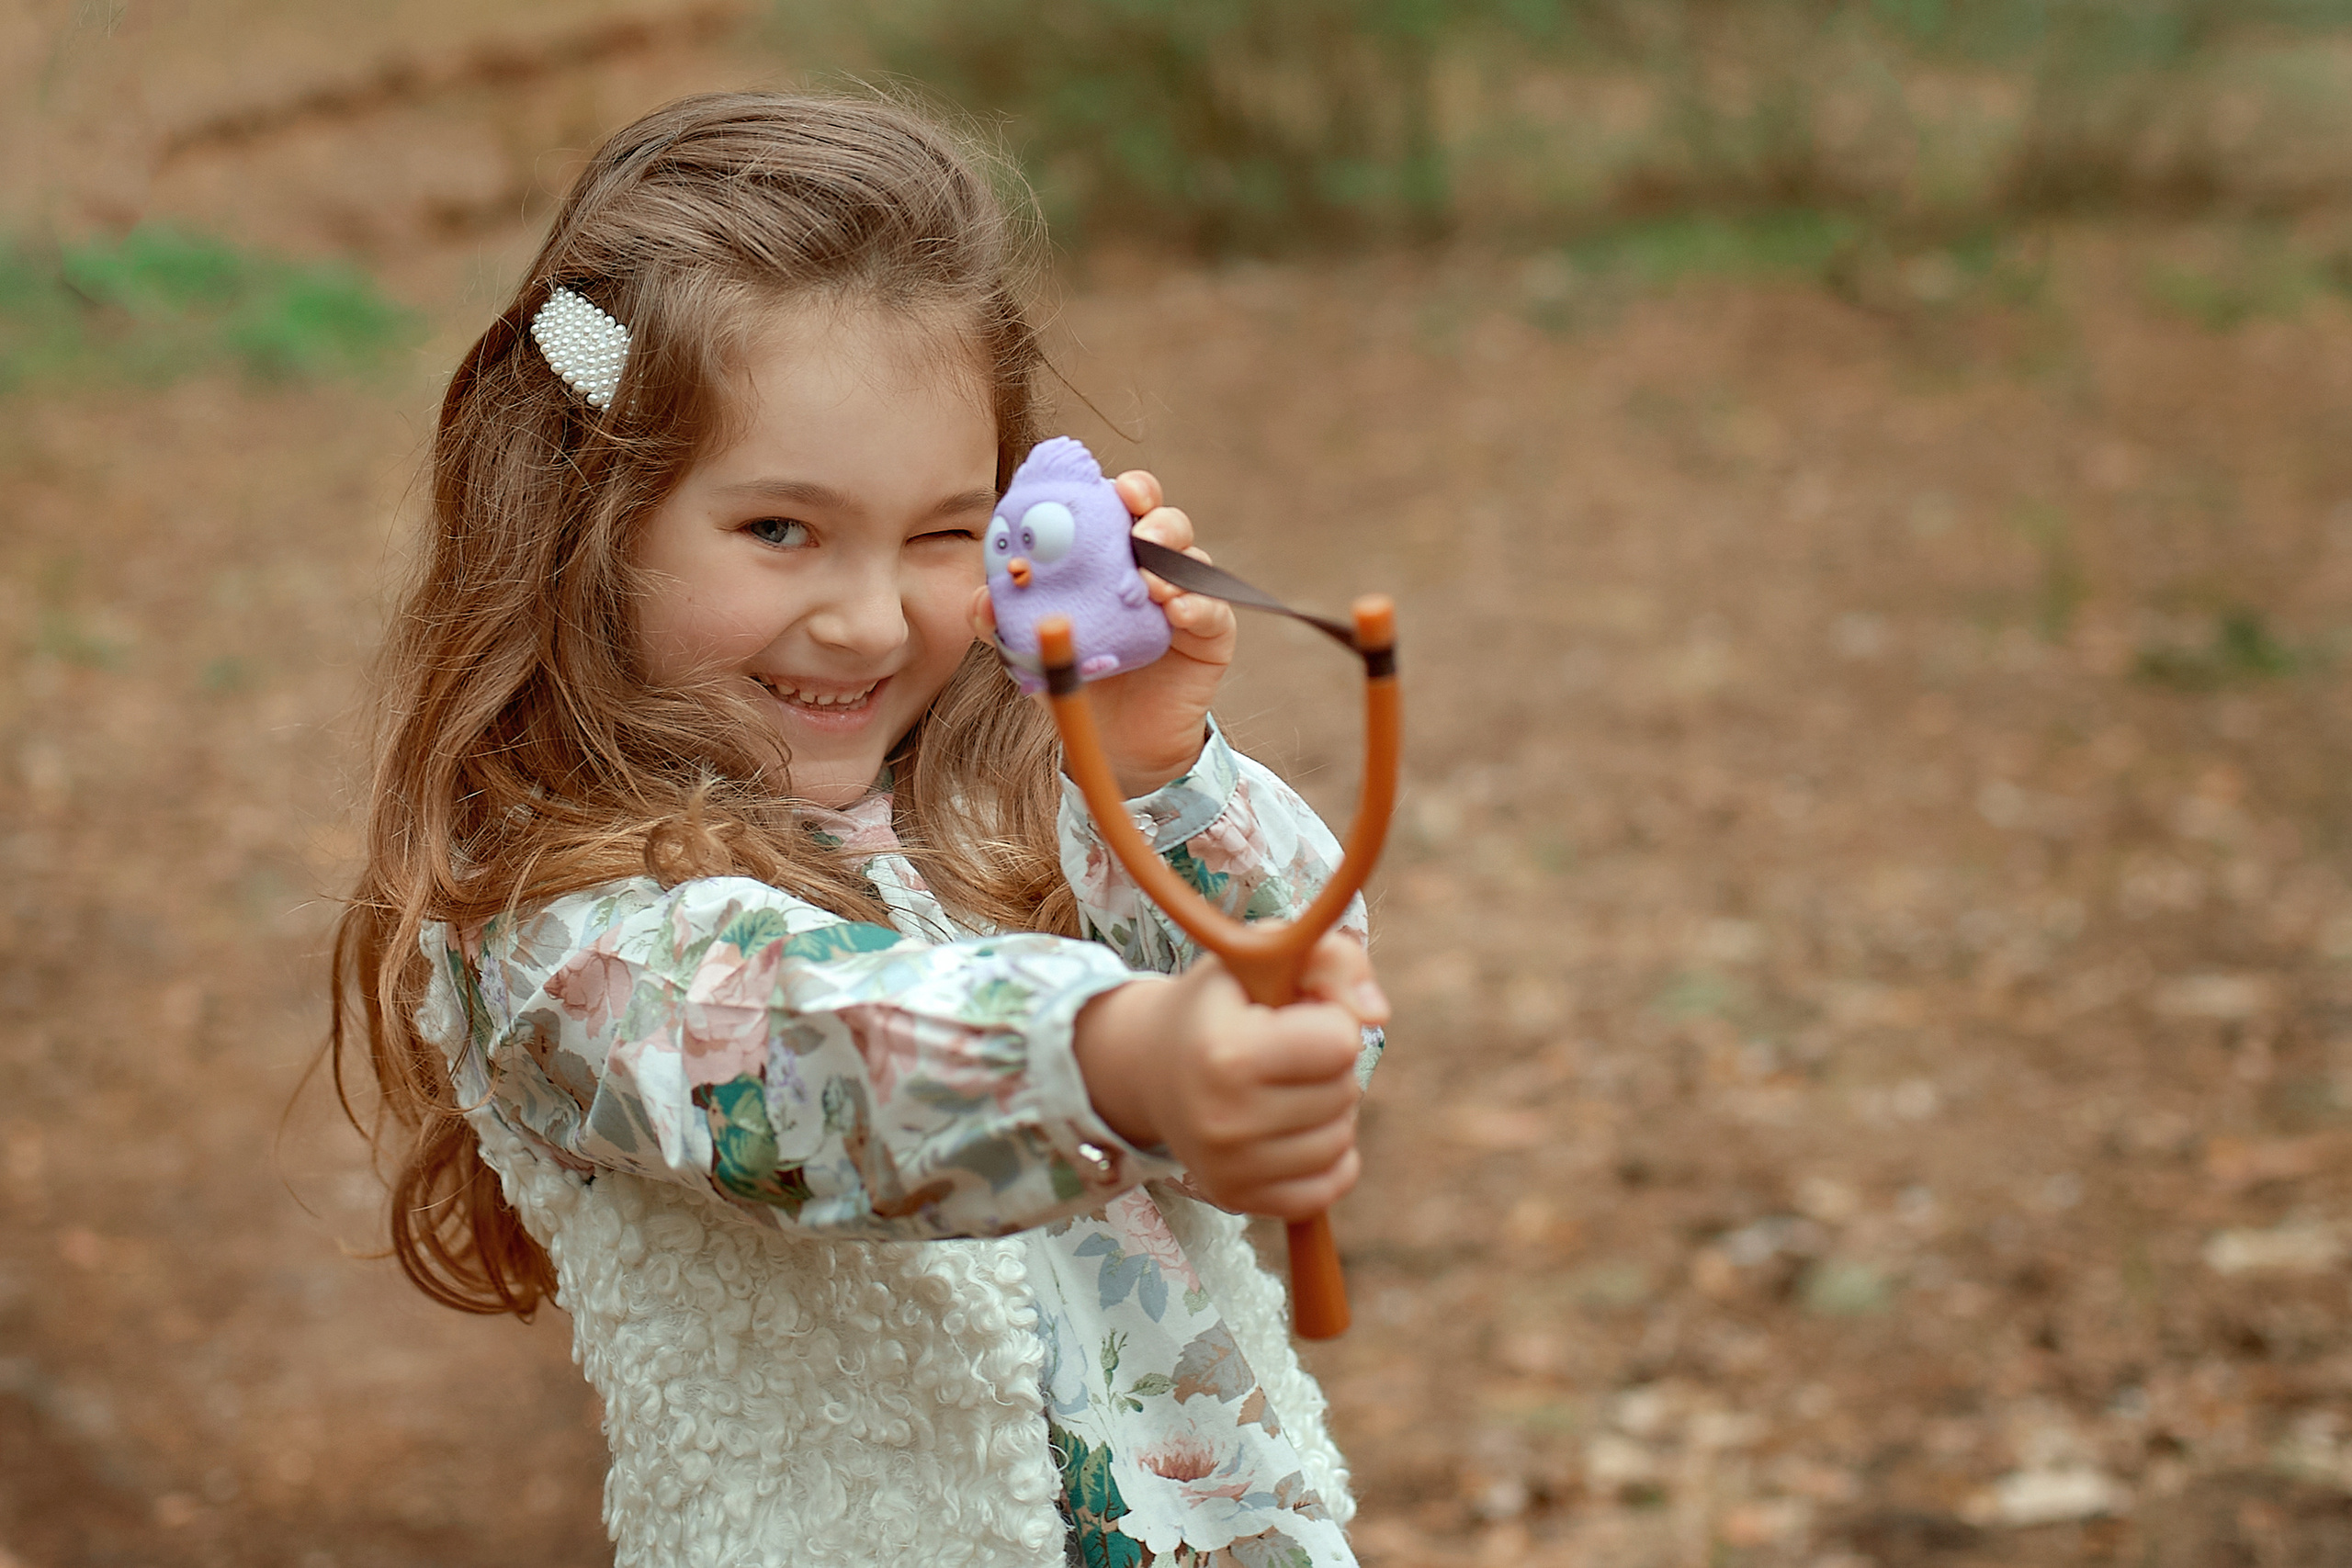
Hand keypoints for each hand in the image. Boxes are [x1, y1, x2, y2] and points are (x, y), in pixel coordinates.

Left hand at [969, 469, 1236, 796]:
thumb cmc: (1077, 678)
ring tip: (1152, 581)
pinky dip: (1196, 605)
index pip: (1118, 509)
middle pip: (1162, 520)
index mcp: (1110, 558)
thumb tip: (982, 600)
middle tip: (1139, 524)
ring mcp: (1185, 597)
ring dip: (1173, 558)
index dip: (1120, 489)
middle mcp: (1151, 568)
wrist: (1112, 742)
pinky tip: (1176, 613)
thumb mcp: (1032, 649)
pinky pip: (1211, 609)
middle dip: (1154, 511)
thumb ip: (1003, 623)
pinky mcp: (1211, 632)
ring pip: (1191, 558)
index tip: (1112, 486)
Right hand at [1073, 933, 1387, 1218]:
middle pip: (1345, 1090)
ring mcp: (1230, 1168)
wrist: (1150, 1066)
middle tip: (1284, 1053)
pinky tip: (1293, 1129)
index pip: (1341, 1041)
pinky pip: (1330, 1185)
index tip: (1292, 1016)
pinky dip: (1327, 1157)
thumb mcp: (1264, 957)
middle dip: (1328, 1065)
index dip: (1328, 1020)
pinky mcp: (1239, 1199)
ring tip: (1285, 1088)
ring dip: (1329, 1110)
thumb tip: (1376, 1015)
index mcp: (1227, 1052)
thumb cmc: (1223, 1004)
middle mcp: (1225, 1119)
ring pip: (1341, 1140)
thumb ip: (1334, 960)